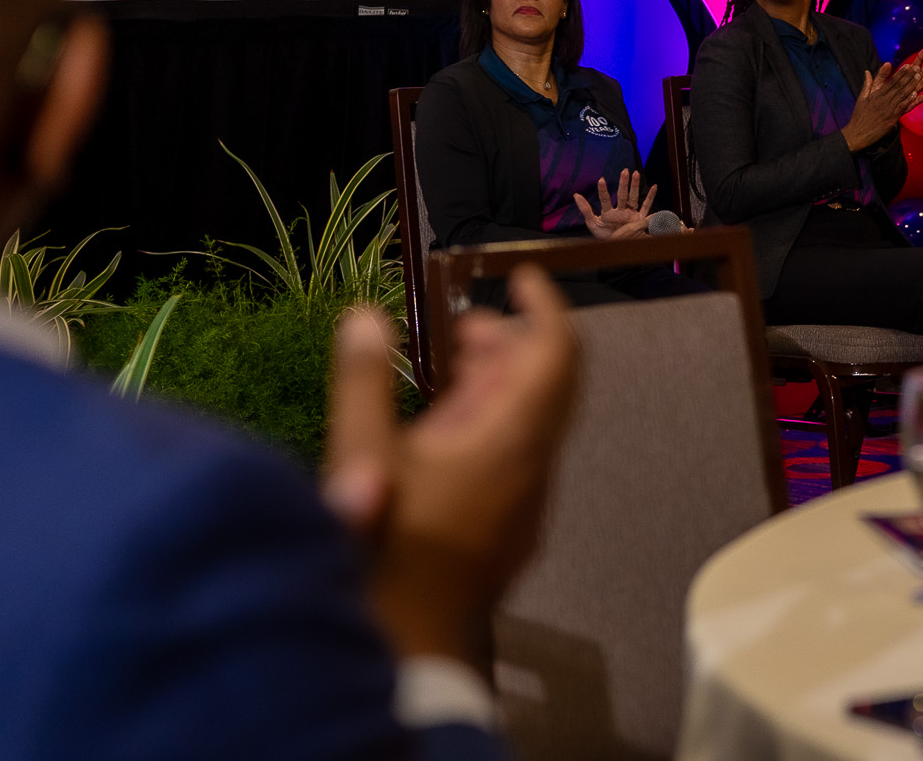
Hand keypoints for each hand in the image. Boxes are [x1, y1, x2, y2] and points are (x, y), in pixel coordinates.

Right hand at [322, 266, 579, 669]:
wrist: (409, 647)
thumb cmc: (389, 551)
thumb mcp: (364, 456)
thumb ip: (365, 381)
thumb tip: (366, 317)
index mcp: (514, 440)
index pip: (558, 354)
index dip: (547, 306)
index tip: (523, 276)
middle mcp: (533, 467)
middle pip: (544, 386)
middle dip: (509, 344)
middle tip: (463, 324)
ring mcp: (524, 502)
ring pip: (528, 424)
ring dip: (495, 387)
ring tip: (448, 367)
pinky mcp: (507, 529)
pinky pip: (513, 459)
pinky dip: (489, 426)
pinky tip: (441, 430)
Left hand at [573, 172, 655, 239]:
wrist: (616, 249)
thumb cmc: (604, 236)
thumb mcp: (592, 224)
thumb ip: (585, 209)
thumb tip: (576, 195)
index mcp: (608, 213)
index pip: (605, 199)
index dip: (603, 190)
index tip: (601, 180)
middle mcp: (620, 211)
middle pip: (622, 195)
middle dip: (623, 183)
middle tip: (625, 171)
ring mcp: (630, 214)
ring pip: (634, 198)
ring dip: (635, 186)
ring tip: (636, 174)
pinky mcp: (639, 220)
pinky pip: (646, 207)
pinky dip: (651, 197)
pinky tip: (654, 187)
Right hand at [840, 53, 922, 151]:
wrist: (857, 134)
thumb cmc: (859, 116)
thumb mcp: (861, 98)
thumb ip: (867, 84)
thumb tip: (867, 72)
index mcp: (875, 95)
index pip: (890, 82)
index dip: (900, 73)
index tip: (907, 66)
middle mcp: (882, 101)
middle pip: (897, 86)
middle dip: (908, 76)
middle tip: (916, 67)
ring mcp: (888, 110)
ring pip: (901, 95)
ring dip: (910, 85)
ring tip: (918, 76)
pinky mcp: (891, 119)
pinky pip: (901, 108)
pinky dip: (908, 100)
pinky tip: (915, 94)